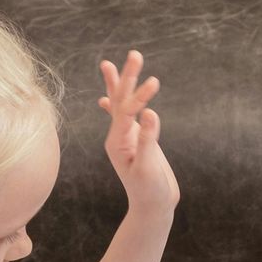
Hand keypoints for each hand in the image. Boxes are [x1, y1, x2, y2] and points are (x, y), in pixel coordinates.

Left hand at [98, 50, 178, 212]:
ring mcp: (126, 138)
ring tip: (113, 62)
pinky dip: (122, 104)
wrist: (153, 207)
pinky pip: (127, 116)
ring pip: (123, 105)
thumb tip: (150, 113)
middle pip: (121, 101)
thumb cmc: (150, 191)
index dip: (138, 97)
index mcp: (117, 142)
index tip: (154, 84)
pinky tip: (107, 97)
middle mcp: (117, 137)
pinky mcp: (136, 140)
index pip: (125, 112)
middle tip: (134, 53)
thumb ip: (148, 140)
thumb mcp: (149, 167)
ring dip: (122, 84)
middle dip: (127, 77)